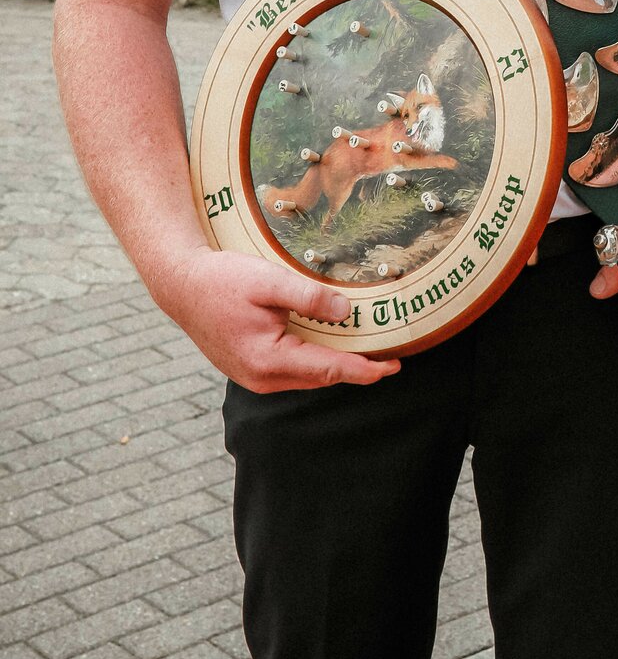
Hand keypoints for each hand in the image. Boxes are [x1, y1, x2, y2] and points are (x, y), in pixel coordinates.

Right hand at [157, 246, 400, 391]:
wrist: (181, 286)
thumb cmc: (222, 280)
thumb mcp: (269, 280)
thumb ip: (309, 297)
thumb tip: (346, 313)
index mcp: (268, 360)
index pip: (330, 370)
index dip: (365, 370)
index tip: (394, 367)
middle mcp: (261, 378)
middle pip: (322, 377)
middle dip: (356, 369)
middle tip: (389, 357)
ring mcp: (253, 378)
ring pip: (307, 376)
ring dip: (336, 366)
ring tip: (366, 352)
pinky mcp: (250, 370)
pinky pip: (292, 370)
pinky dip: (315, 361)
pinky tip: (328, 345)